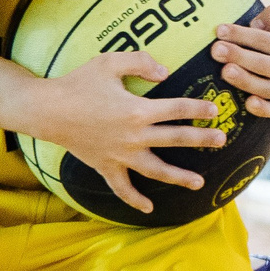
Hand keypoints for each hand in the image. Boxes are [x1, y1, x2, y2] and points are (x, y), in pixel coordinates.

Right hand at [30, 51, 224, 215]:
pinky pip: (123, 188)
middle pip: (176, 139)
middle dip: (202, 140)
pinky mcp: (106, 167)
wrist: (47, 110)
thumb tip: (166, 72)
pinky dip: (135, 200)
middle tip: (221, 140)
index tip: (214, 110)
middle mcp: (134, 136)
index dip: (198, 109)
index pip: (177, 109)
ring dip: (180, 177)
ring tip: (200, 183)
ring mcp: (121, 155)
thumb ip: (141, 62)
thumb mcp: (109, 62)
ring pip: (157, 170)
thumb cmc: (78, 83)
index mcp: (138, 110)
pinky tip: (149, 208)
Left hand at [209, 3, 269, 116]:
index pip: (266, 41)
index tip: (220, 30)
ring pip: (268, 89)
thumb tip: (253, 25)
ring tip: (224, 71)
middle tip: (215, 50)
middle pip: (264, 65)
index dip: (242, 35)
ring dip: (245, 82)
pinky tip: (247, 104)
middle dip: (238, 57)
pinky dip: (264, 110)